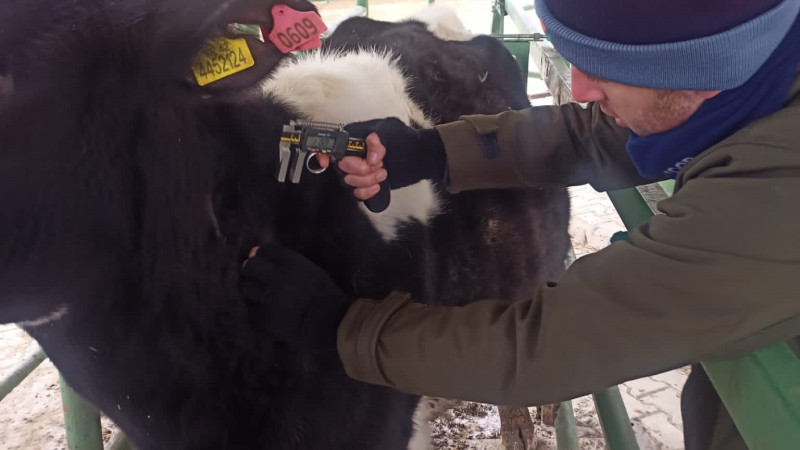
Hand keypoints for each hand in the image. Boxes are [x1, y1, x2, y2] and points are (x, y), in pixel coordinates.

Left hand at [239, 244, 350, 352]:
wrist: (327, 324)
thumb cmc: (325, 296)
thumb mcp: (312, 271)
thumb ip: (291, 264)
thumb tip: (274, 261)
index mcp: (290, 262)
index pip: (263, 251)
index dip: (262, 256)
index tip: (264, 263)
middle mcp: (275, 276)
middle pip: (249, 266)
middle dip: (251, 271)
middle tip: (257, 278)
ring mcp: (267, 297)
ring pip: (245, 287)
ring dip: (251, 290)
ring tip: (262, 296)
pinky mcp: (263, 316)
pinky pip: (251, 308)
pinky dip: (257, 309)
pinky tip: (267, 311)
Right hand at [331, 118, 446, 199]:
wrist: (419, 156)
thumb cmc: (405, 140)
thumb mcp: (392, 132)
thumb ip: (379, 140)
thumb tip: (371, 155)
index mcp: (355, 138)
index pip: (333, 146)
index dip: (325, 154)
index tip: (326, 162)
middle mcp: (354, 154)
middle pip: (342, 167)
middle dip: (361, 169)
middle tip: (378, 165)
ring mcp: (359, 170)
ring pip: (349, 181)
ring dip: (366, 180)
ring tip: (383, 173)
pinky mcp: (366, 183)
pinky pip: (357, 193)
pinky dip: (367, 192)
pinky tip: (378, 186)